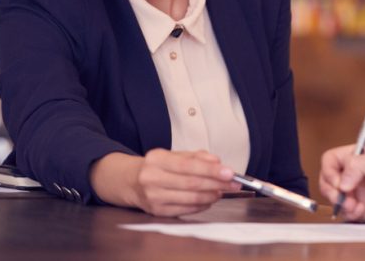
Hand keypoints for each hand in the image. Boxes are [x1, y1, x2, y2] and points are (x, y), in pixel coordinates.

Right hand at [91, 149, 239, 216]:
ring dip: (211, 195)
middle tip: (233, 184)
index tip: (230, 172)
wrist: (130, 181)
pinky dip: (201, 205)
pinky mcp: (156, 211)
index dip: (211, 170)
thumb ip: (197, 156)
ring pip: (190, 198)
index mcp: (157, 159)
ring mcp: (153, 196)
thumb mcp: (174, 154)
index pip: (189, 165)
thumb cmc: (158, 166)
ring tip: (222, 191)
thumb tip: (217, 161)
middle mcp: (152, 178)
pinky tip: (209, 199)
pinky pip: (185, 209)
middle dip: (217, 184)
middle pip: (192, 183)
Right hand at [318, 143, 364, 225]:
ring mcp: (360, 192)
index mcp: (361, 156)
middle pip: (329, 179)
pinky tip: (359, 211)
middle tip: (343, 195)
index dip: (330, 170)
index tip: (340, 181)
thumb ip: (359, 167)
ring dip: (340, 202)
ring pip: (335, 197)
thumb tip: (342, 182)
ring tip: (353, 205)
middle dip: (331, 189)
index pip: (332, 159)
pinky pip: (346, 212)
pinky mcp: (364, 209)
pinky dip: (348, 212)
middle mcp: (358, 173)